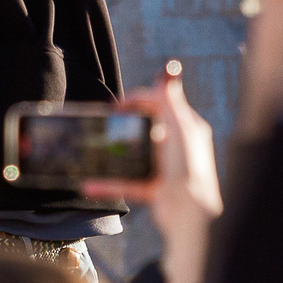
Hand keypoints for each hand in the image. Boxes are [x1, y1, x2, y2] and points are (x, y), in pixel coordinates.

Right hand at [85, 65, 224, 282]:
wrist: (191, 214)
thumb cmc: (190, 168)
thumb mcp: (180, 127)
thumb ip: (170, 100)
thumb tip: (170, 69)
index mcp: (187, 128)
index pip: (162, 103)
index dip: (139, 99)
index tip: (118, 106)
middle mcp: (178, 147)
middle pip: (148, 128)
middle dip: (127, 124)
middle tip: (106, 124)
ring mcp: (167, 169)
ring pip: (136, 157)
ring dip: (114, 156)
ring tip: (95, 152)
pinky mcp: (156, 190)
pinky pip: (128, 183)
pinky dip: (109, 184)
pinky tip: (90, 185)